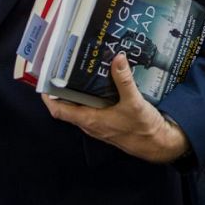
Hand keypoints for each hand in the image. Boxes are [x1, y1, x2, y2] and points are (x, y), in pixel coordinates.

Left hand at [42, 52, 190, 162]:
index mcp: (90, 120)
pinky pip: (92, 110)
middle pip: (66, 107)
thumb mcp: (135, 102)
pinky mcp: (107, 124)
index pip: (58, 111)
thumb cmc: (145, 129)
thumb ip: (124, 80)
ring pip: (79, 109)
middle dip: (61, 90)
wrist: (161, 146)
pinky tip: (97, 87)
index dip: (48, 98)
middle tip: (60, 71)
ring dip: (76, 94)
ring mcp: (98, 125)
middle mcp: (90, 124)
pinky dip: (90, 99)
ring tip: (75, 74)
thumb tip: (118, 58)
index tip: (43, 82)